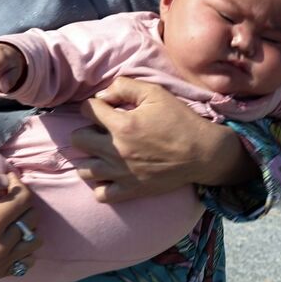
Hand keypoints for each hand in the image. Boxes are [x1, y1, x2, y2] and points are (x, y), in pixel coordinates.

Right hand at [0, 167, 40, 280]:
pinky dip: (23, 246)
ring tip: (8, 217)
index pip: (25, 200)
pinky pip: (26, 260)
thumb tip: (7, 181)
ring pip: (33, 240)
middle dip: (22, 205)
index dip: (17, 186)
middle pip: (32, 219)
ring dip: (25, 225)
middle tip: (5, 199)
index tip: (5, 184)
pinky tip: (8, 236)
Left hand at [70, 77, 254, 202]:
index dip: (93, 105)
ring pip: (84, 169)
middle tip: (98, 130)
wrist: (203, 153)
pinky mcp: (131, 190)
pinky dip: (100, 185)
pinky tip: (108, 175)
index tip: (103, 108)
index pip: (87, 110)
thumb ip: (124, 87)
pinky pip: (101, 194)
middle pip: (77, 140)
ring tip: (100, 152)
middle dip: (85, 130)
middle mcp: (116, 150)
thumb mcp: (155, 93)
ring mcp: (122, 173)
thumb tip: (102, 95)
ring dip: (88, 158)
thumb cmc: (180, 120)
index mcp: (122, 125)